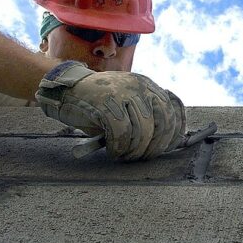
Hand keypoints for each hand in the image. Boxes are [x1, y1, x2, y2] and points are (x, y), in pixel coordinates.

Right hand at [35, 61, 185, 159]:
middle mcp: (139, 86)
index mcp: (147, 85)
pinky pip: (122, 132)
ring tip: (125, 156)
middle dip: (156, 145)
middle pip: (163, 121)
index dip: (175, 131)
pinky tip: (113, 151)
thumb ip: (146, 116)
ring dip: (136, 150)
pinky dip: (119, 147)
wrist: (67, 90)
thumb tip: (166, 142)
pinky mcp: (106, 102)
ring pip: (143, 129)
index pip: (174, 108)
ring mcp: (123, 92)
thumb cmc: (98, 104)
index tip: (169, 148)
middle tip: (143, 157)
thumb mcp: (127, 104)